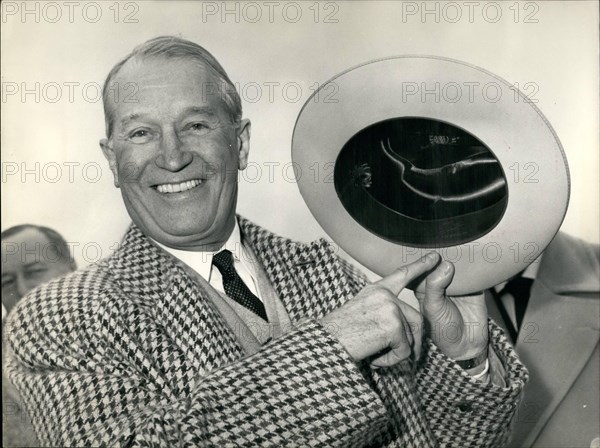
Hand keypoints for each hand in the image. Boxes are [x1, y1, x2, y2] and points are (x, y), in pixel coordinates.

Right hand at [320, 254, 439, 367]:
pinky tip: (375, 360)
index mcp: (375, 290)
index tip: (435, 257)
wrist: (325, 344)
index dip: (420, 266)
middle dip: (414, 341)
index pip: (401, 275)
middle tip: (401, 357)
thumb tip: (401, 326)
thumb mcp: (359, 314)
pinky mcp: (393, 325)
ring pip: (410, 337)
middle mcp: (384, 295)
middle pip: (415, 318)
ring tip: (376, 358)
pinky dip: (392, 361)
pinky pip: (405, 350)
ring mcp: (389, 308)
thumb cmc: (338, 335)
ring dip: (396, 354)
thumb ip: (380, 311)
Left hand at [414, 254, 488, 361]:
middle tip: (448, 242)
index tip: (433, 251)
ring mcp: (456, 282)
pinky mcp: (473, 285)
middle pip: (440, 262)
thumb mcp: (433, 308)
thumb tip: (446, 265)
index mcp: (423, 286)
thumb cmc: (442, 329)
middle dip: (443, 253)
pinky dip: (476, 264)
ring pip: (457, 264)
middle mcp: (438, 281)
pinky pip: (475, 271)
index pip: (422, 267)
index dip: (425, 257)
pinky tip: (475, 257)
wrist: (467, 345)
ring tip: (462, 247)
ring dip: (460, 256)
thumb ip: (435, 286)